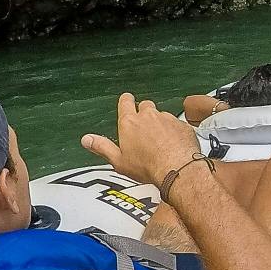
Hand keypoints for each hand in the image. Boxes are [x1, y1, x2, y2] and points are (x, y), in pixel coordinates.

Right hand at [83, 93, 201, 187]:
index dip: (126, 100)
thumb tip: (87, 140)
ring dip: (161, 123)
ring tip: (160, 140)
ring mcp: (167, 119)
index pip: (125, 101)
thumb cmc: (148, 166)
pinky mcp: (182, 125)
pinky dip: (176, 132)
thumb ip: (102, 147)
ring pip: (162, 115)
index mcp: (129, 122)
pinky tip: (174, 144)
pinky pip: (178, 124)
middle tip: (144, 128)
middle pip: (145, 105)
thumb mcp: (118, 161)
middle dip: (144, 113)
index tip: (127, 101)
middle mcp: (148, 116)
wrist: (177, 168)